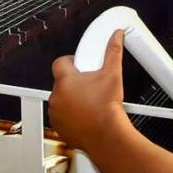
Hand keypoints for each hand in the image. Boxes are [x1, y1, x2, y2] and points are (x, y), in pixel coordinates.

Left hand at [49, 30, 129, 154]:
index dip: (71, 61)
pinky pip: (61, 116)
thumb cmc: (107, 108)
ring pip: (61, 99)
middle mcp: (57, 96)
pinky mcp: (58, 127)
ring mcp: (56, 113)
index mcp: (65, 80)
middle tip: (90, 85)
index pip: (60, 62)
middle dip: (74, 82)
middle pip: (62, 81)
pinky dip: (70, 115)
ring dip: (71, 99)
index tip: (80, 64)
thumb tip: (116, 37)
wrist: (107, 135)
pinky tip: (85, 115)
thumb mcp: (112, 74)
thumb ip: (113, 51)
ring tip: (89, 101)